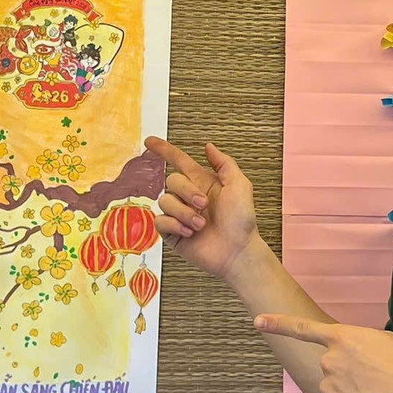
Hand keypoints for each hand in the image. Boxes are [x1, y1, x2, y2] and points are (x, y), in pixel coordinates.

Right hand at [146, 136, 257, 279]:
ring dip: (184, 212)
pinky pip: (160, 221)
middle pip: (171, 180)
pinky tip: (189, 233)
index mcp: (202, 183)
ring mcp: (179, 215)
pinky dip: (174, 225)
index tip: (150, 141)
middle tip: (204, 205)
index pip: (179, 161)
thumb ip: (224, 163)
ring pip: (165, 201)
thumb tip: (208, 146)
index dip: (164, 150)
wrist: (238, 251)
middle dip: (187, 192)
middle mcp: (188, 197)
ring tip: (200, 225)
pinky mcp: (172, 233)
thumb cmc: (242, 221)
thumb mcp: (239, 185)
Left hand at [254, 314, 392, 392]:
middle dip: (346, 375)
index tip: (257, 321)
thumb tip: (357, 359)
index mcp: (342, 337)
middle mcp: (328, 359)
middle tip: (373, 382)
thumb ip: (360, 346)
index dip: (277, 324)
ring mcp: (327, 385)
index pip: (301, 329)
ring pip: (333, 390)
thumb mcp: (384, 342)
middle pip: (330, 368)